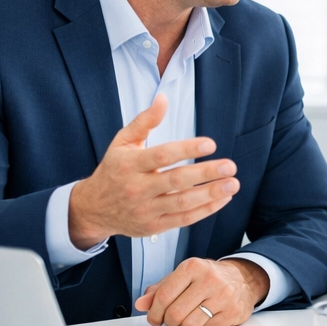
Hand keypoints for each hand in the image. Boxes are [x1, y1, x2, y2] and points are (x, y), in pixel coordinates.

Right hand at [68, 93, 238, 249]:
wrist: (93, 208)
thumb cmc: (113, 170)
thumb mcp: (122, 142)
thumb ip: (144, 121)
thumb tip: (163, 99)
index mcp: (130, 164)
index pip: (162, 155)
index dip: (187, 149)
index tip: (210, 144)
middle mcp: (137, 188)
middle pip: (176, 181)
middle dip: (206, 173)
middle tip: (229, 166)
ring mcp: (146, 210)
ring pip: (182, 203)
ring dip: (211, 194)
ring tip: (232, 184)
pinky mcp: (154, 226)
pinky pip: (183, 219)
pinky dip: (206, 210)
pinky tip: (223, 199)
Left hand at [135, 257, 268, 325]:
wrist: (243, 279)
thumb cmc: (208, 278)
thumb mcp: (182, 277)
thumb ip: (159, 290)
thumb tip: (141, 304)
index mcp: (193, 267)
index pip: (164, 296)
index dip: (154, 312)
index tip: (154, 318)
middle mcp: (210, 279)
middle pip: (175, 313)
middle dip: (169, 321)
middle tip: (172, 318)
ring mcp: (224, 296)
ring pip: (189, 325)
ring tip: (188, 317)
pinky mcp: (233, 312)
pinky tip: (205, 317)